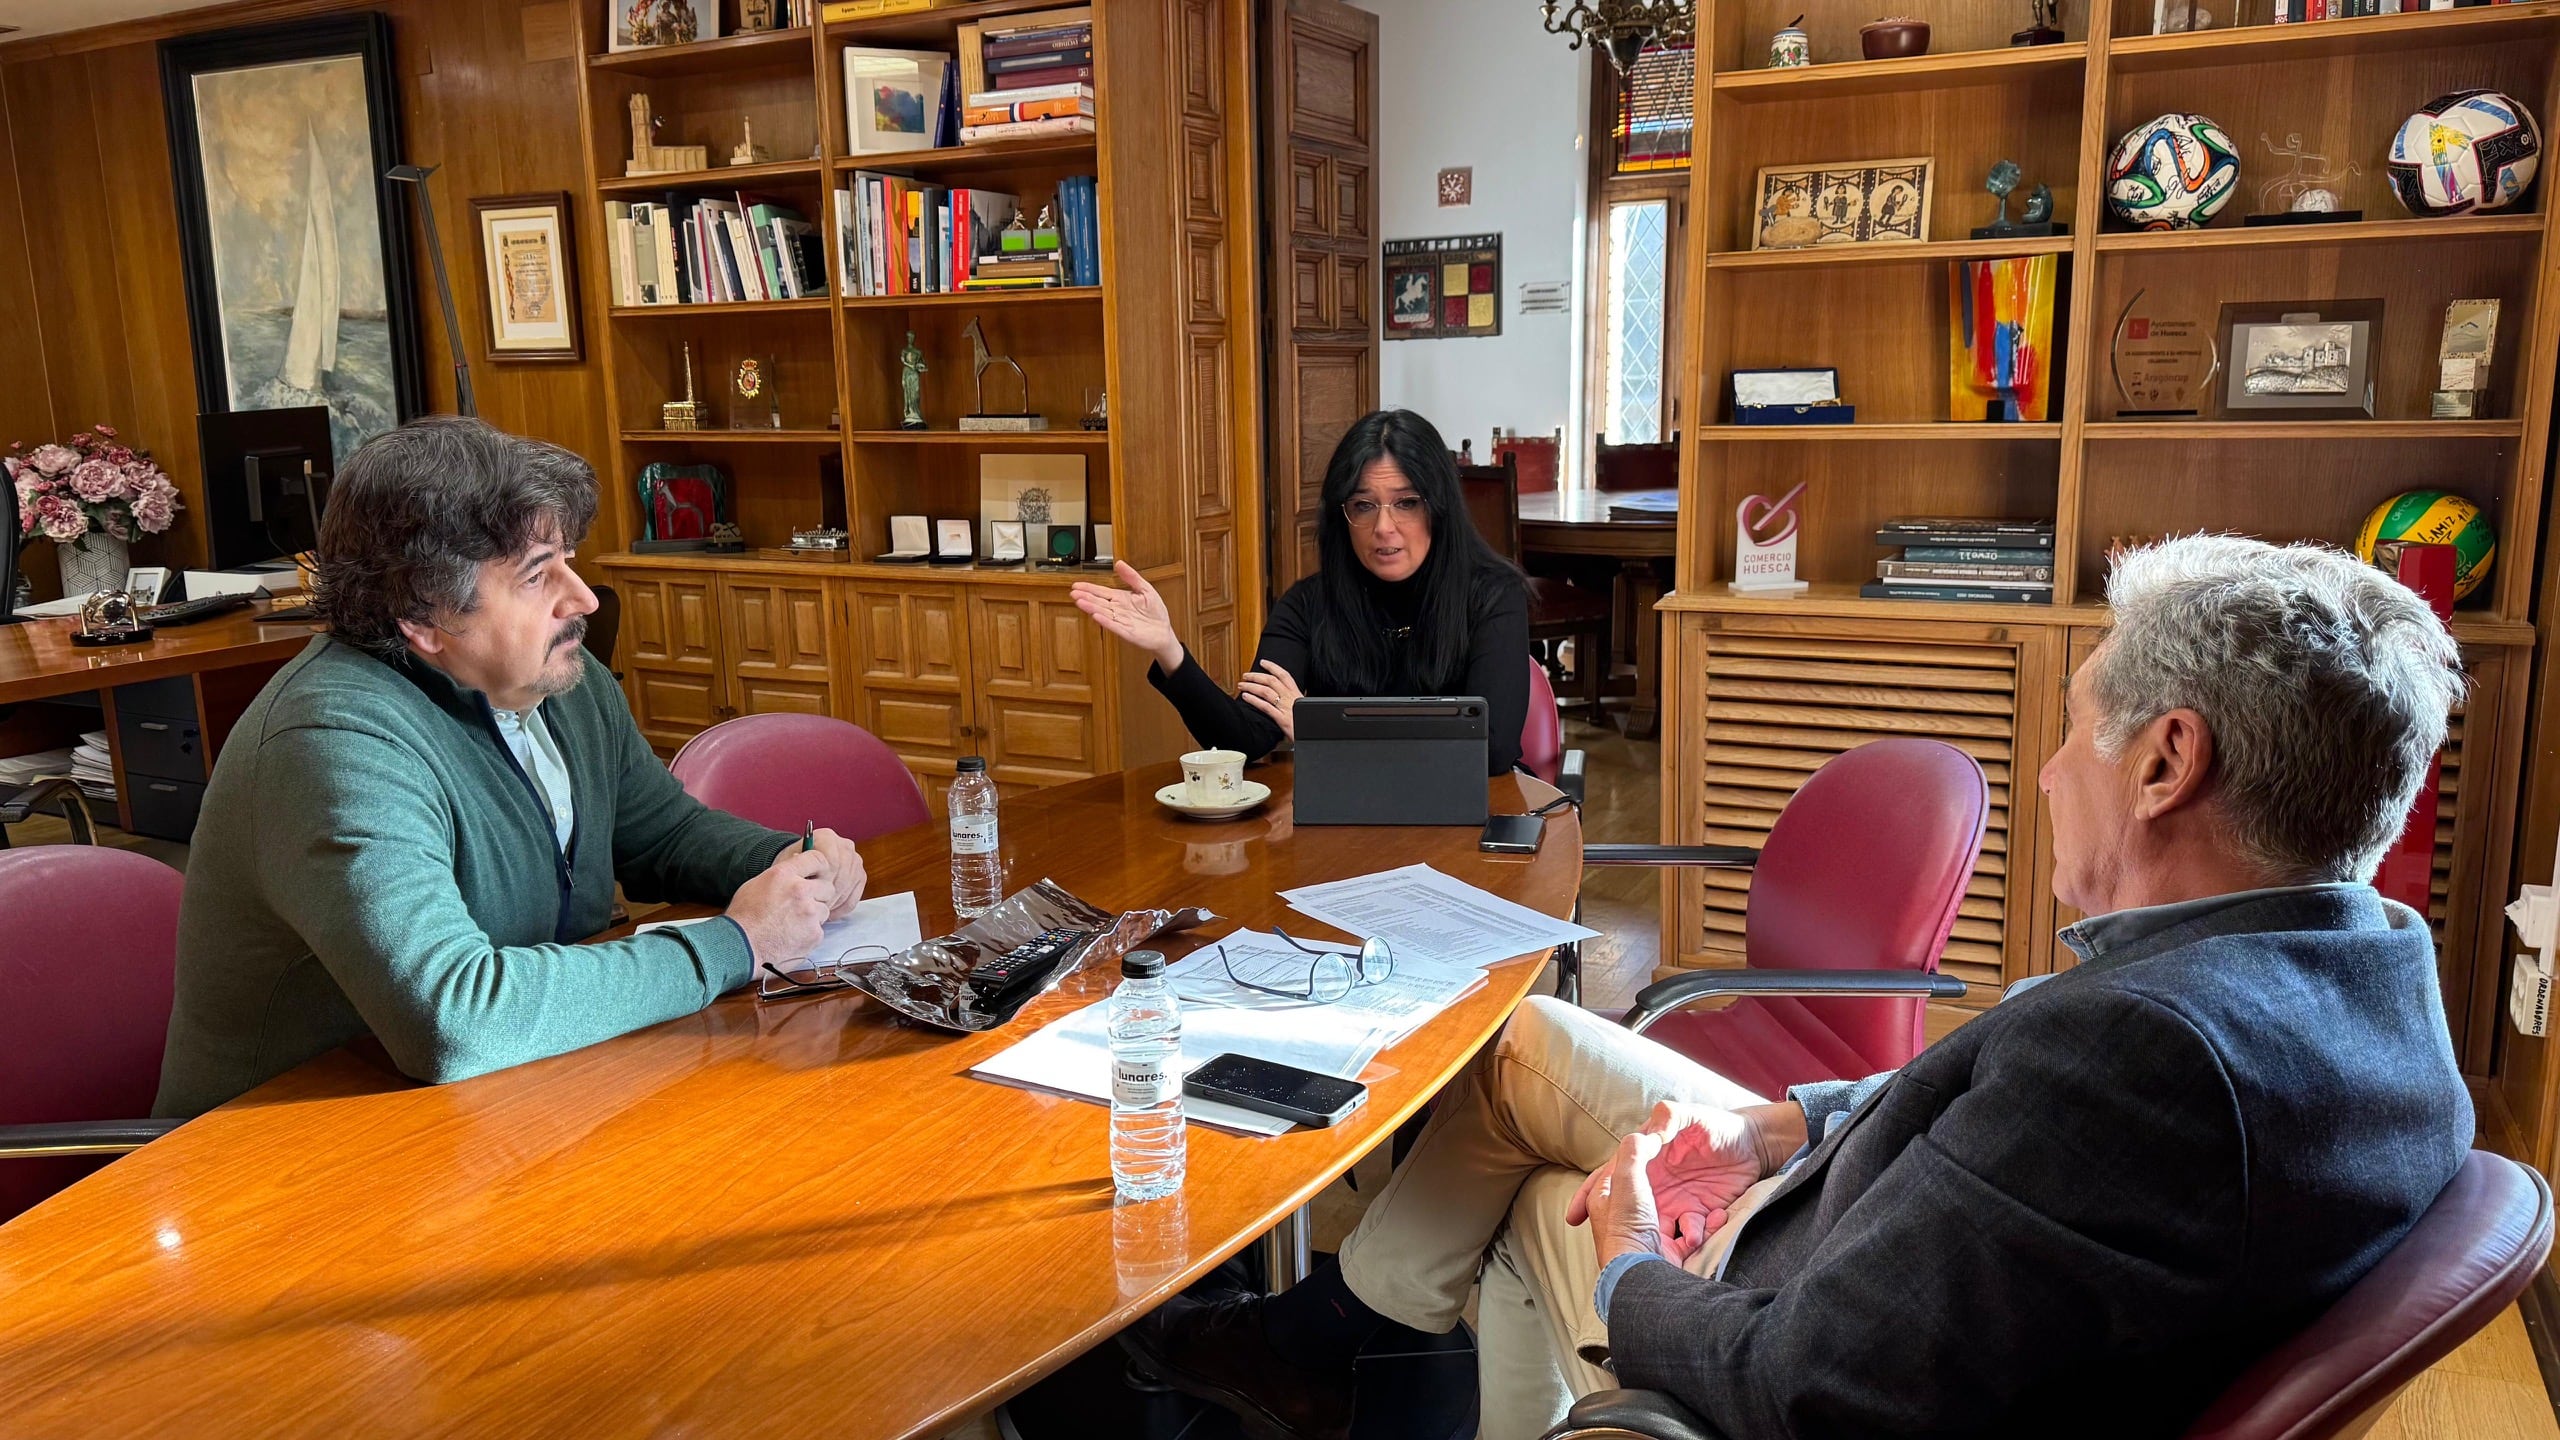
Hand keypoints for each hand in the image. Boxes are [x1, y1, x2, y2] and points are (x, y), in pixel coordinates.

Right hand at [726, 849, 832, 967]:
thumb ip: (781, 875)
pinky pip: (819, 930)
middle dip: (818, 895)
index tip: (818, 873)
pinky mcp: (814, 934)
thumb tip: (796, 862)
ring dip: (813, 916)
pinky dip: (809, 934)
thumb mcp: (756, 884)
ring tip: (791, 924)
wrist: (740, 947)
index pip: (816, 859)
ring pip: (824, 910)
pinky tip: (792, 937)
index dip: (819, 866)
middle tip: (802, 905)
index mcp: (784, 875)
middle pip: (827, 887)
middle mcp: (800, 890)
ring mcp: (809, 913)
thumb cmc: (743, 917)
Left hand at [777, 828, 867, 920]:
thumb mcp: (788, 865)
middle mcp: (844, 845)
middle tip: (814, 906)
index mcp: (826, 837)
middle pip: (842, 875)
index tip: (809, 894)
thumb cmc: (792, 868)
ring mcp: (855, 861)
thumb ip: (795, 864)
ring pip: (849, 887)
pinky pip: (855, 896)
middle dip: (828, 894)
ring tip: (819, 910)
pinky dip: (841, 907)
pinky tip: (828, 912)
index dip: (821, 881)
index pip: (832, 862)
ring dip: (834, 902)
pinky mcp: (860, 876)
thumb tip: (798, 861)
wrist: (801, 870)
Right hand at [1071, 561, 1182, 673]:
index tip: (1077, 585)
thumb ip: (1132, 577)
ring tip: (1080, 602)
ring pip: (1103, 613)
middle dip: (1086, 597)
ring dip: (1091, 608)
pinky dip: (1105, 621)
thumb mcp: (1145, 589)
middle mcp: (1118, 610)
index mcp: (1120, 599)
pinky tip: (1096, 615)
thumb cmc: (1155, 611)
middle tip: (1073, 593)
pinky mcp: (1126, 632)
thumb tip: (1120, 563)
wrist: (1163, 631)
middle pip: (1099, 602)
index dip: (1089, 588)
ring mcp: (1120, 621)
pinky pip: (1114, 626)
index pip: (1101, 592)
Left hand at [1235, 661, 1303, 740]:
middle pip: (1271, 681)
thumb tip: (1287, 700)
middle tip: (1246, 675)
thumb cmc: (1309, 724)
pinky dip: (1254, 700)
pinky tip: (1246, 697)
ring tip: (1242, 685)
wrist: (1313, 736)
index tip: (1263, 662)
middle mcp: (1291, 698)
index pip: (1284, 675)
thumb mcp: (1303, 709)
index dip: (1273, 667)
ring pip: (1266, 691)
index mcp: (1297, 695)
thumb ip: (1295, 703)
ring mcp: (1285, 708)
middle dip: (1256, 676)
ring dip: (1251, 686)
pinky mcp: (1281, 719)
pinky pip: (1265, 706)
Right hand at [1567, 1101, 1768, 1264]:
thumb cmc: (1717, 1125)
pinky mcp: (1698, 1216)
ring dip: (1661, 1240)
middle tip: (1621, 1247)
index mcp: (1646, 1160)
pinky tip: (1700, 1232)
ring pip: (1658, 1229)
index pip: (1611, 1177)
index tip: (1574, 1216)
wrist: (1754, 1145)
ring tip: (1675, 1241)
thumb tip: (1649, 1132)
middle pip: (1628, 1212)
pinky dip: (1693, 1237)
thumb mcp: (1691, 1115)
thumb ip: (1668, 1118)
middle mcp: (1655, 1186)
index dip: (1590, 1195)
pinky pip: (1689, 1234)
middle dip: (1621, 1232)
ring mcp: (1675, 1203)